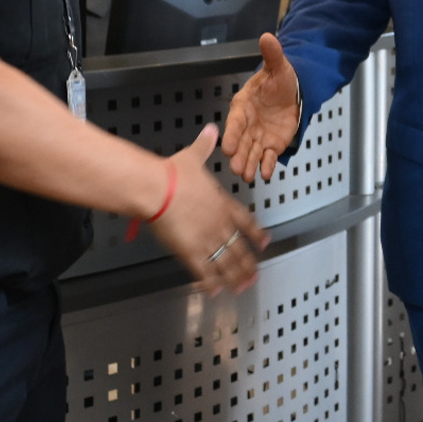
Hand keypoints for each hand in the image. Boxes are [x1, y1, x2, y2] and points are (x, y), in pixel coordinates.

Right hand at [152, 123, 270, 294]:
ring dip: (236, 277)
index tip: (264, 243)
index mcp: (223, 203)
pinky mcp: (191, 252)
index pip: (246, 222)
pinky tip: (216, 292)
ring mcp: (207, 239)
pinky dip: (211, 283)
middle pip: (239, 248)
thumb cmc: (173, 173)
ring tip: (243, 287)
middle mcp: (220, 224)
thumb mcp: (193, 156)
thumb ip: (204, 146)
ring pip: (226, 263)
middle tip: (255, 275)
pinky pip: (204, 272)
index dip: (256, 234)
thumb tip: (211, 130)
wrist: (158, 189)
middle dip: (248, 264)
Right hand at [221, 32, 299, 181]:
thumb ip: (272, 55)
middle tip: (235, 167)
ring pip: (251, 153)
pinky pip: (268, 157)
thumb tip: (268, 36)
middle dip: (238, 155)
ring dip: (249, 164)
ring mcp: (258, 137)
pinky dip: (267, 165)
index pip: (235, 122)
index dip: (232, 134)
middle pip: (241, 142)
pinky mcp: (271, 145)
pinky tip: (267, 173)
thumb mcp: (278, 66)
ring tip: (247, 176)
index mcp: (243, 106)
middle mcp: (248, 124)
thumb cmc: (279, 80)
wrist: (293, 93)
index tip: (228, 146)